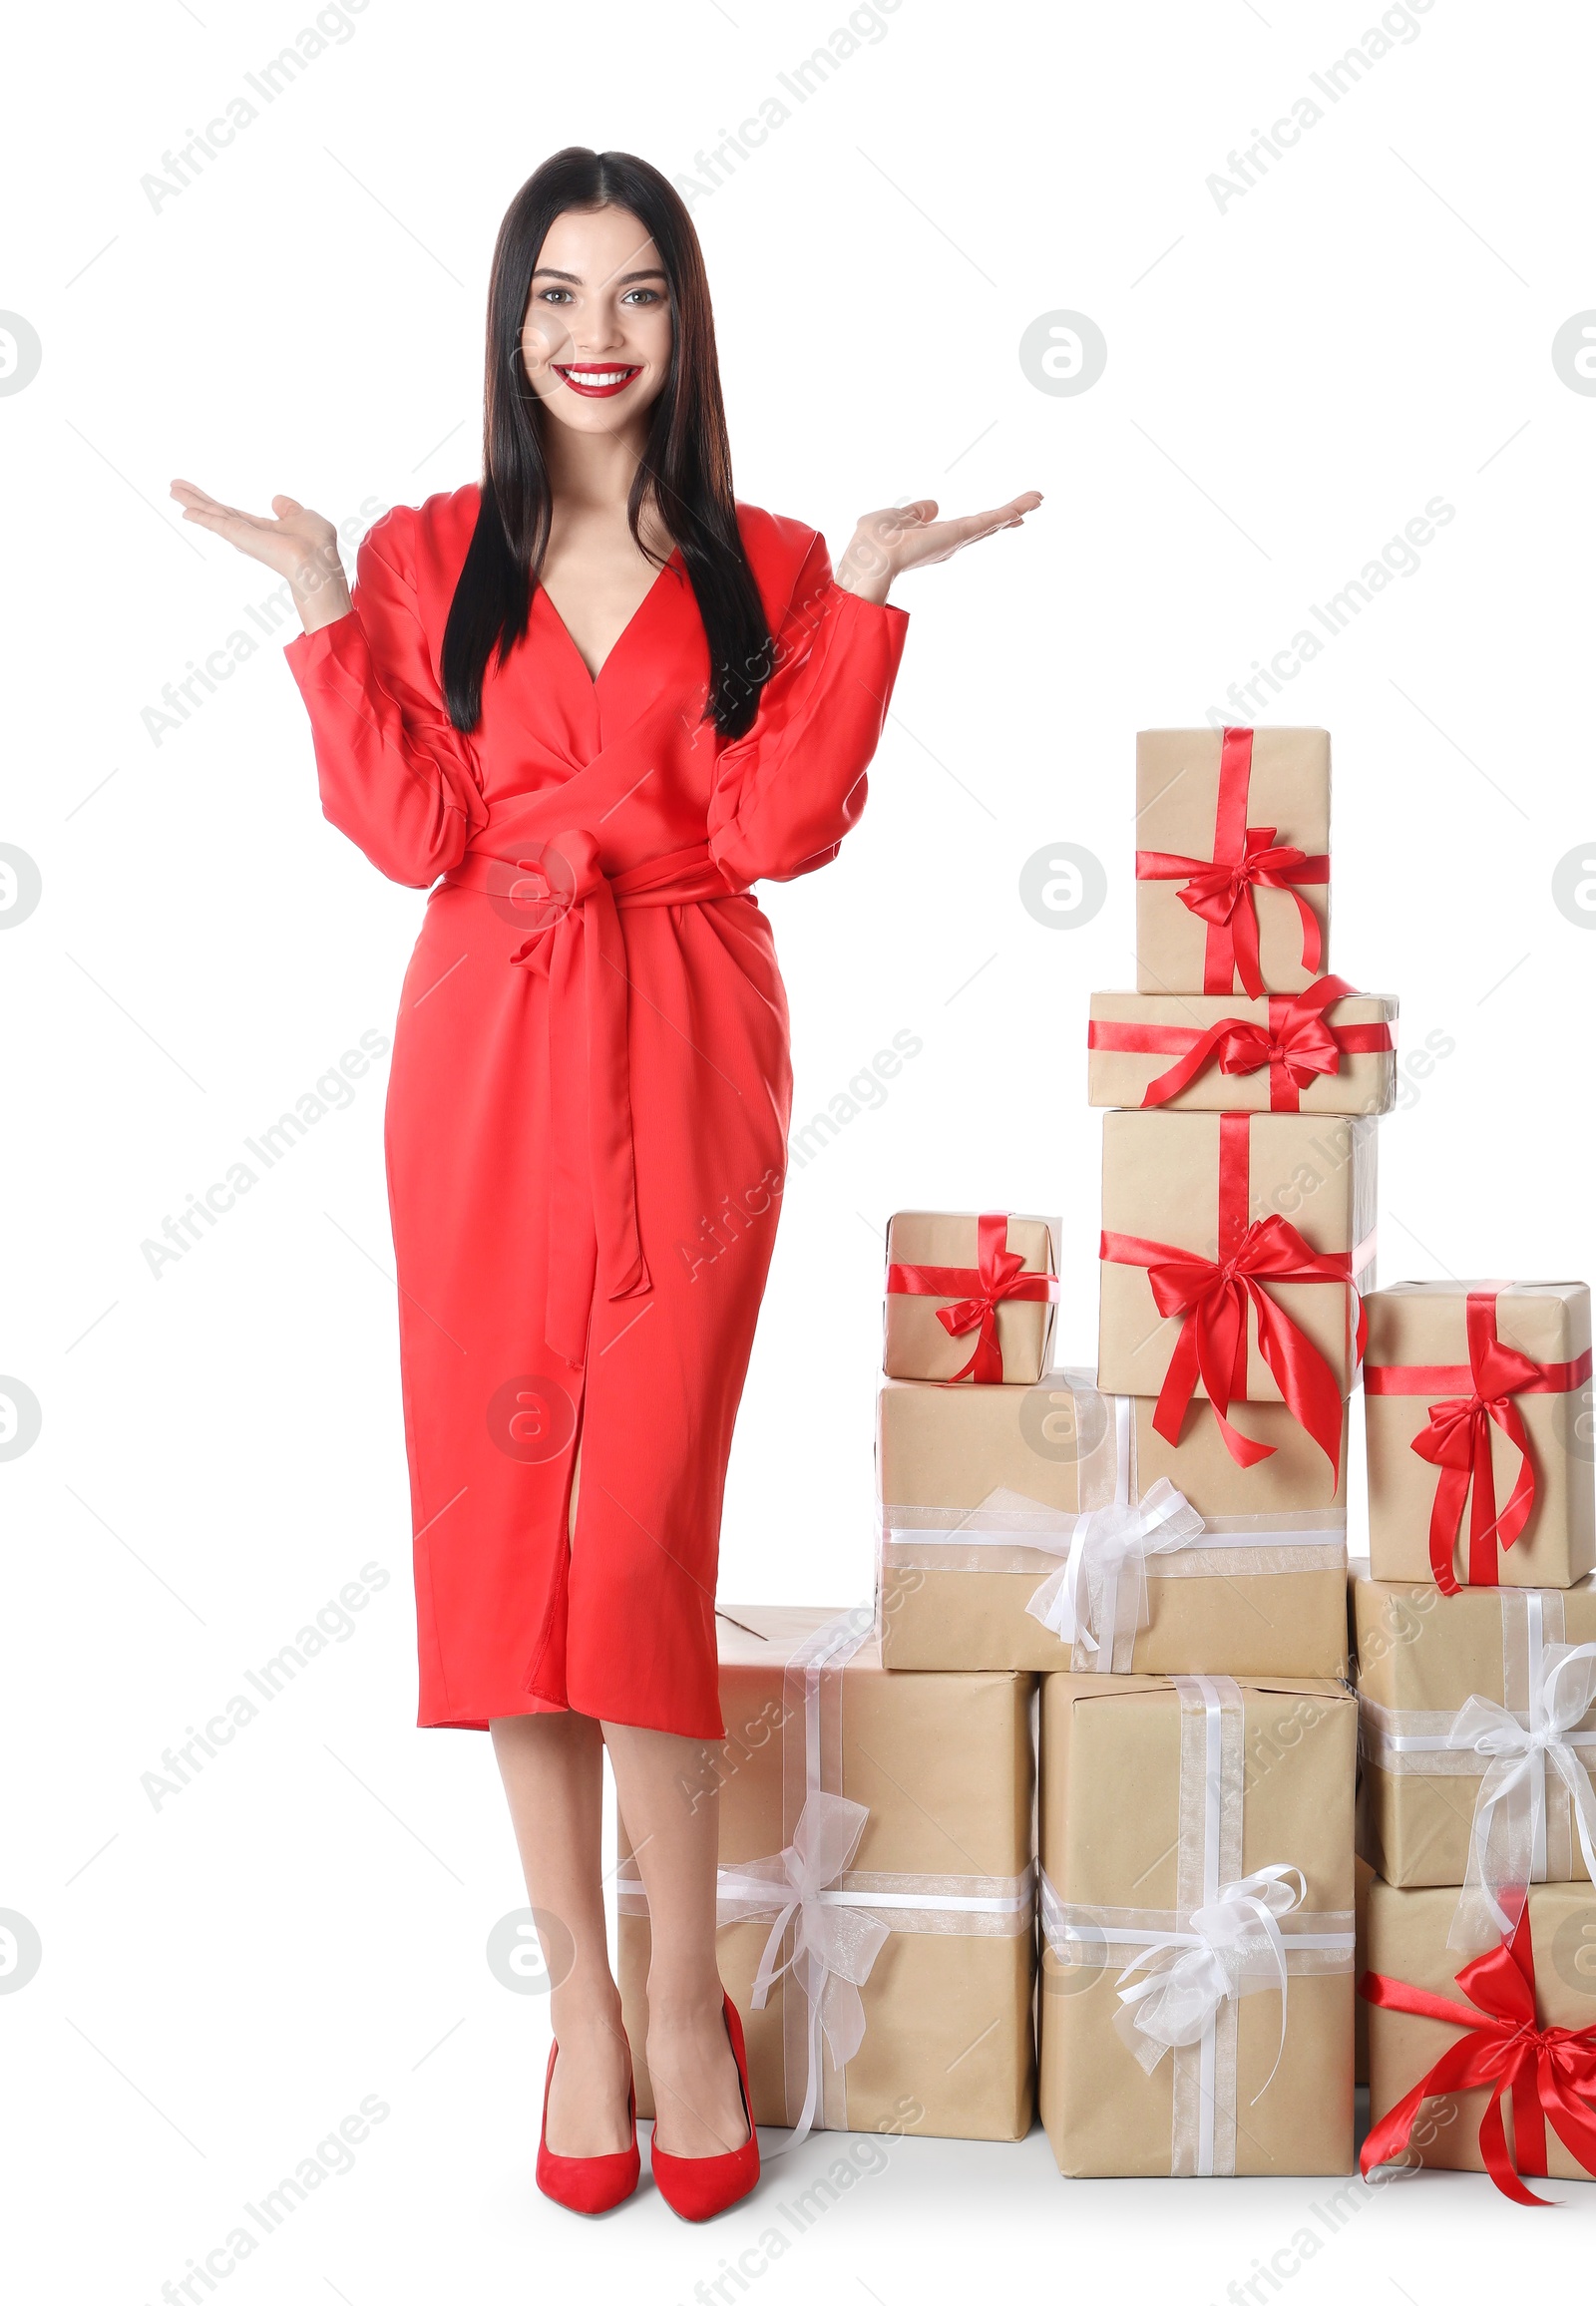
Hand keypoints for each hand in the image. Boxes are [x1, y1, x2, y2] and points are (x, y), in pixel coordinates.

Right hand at [169, 482, 351, 633]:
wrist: (317, 563)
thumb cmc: (318, 546)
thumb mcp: (305, 518)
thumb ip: (290, 510)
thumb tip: (277, 500)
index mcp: (262, 530)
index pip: (232, 514)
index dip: (215, 503)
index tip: (198, 493)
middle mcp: (249, 534)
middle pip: (216, 512)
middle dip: (196, 499)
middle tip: (173, 486)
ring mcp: (243, 536)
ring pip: (212, 514)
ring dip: (192, 502)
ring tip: (172, 489)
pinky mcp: (241, 537)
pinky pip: (216, 523)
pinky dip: (200, 516)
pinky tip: (184, 510)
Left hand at [833, 491, 1041, 604]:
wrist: (872, 558)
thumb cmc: (873, 541)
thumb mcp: (896, 517)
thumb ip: (915, 512)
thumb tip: (933, 507)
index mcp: (935, 539)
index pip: (966, 528)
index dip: (984, 522)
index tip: (1002, 517)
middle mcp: (951, 543)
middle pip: (985, 527)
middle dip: (1008, 517)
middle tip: (1032, 505)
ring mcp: (959, 540)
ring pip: (993, 522)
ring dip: (1017, 508)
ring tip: (1039, 498)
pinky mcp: (963, 534)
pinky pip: (993, 519)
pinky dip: (1012, 509)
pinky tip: (1031, 501)